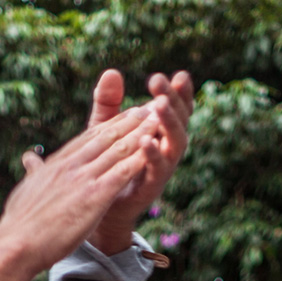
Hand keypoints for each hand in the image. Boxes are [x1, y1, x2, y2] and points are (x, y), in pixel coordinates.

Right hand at [0, 99, 162, 271]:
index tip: (123, 115)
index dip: (109, 125)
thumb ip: (33, 172)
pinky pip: (122, 173)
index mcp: (57, 164)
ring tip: (158, 120)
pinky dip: (140, 159)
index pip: (88, 138)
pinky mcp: (94, 197)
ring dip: (141, 134)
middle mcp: (72, 166)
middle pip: (106, 137)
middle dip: (129, 121)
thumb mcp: (24, 189)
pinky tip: (154, 150)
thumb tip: (28, 159)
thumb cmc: (18, 224)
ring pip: (118, 150)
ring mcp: (84, 179)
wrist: (16, 244)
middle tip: (148, 108)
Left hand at [82, 69, 193, 253]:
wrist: (99, 209)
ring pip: (176, 144)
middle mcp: (167, 149)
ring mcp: (162, 169)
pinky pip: (158, 171)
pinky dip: (154, 156)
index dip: (181, 92)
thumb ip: (109, 102)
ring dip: (169, 123)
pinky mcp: (150, 188)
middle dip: (173, 99)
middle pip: (181, 120)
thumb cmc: (107, 163)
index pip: (177, 108)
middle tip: (159, 81)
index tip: (179, 75)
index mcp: (160, 132)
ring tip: (159, 105)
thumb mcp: (105, 128)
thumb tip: (112, 71)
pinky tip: (147, 140)